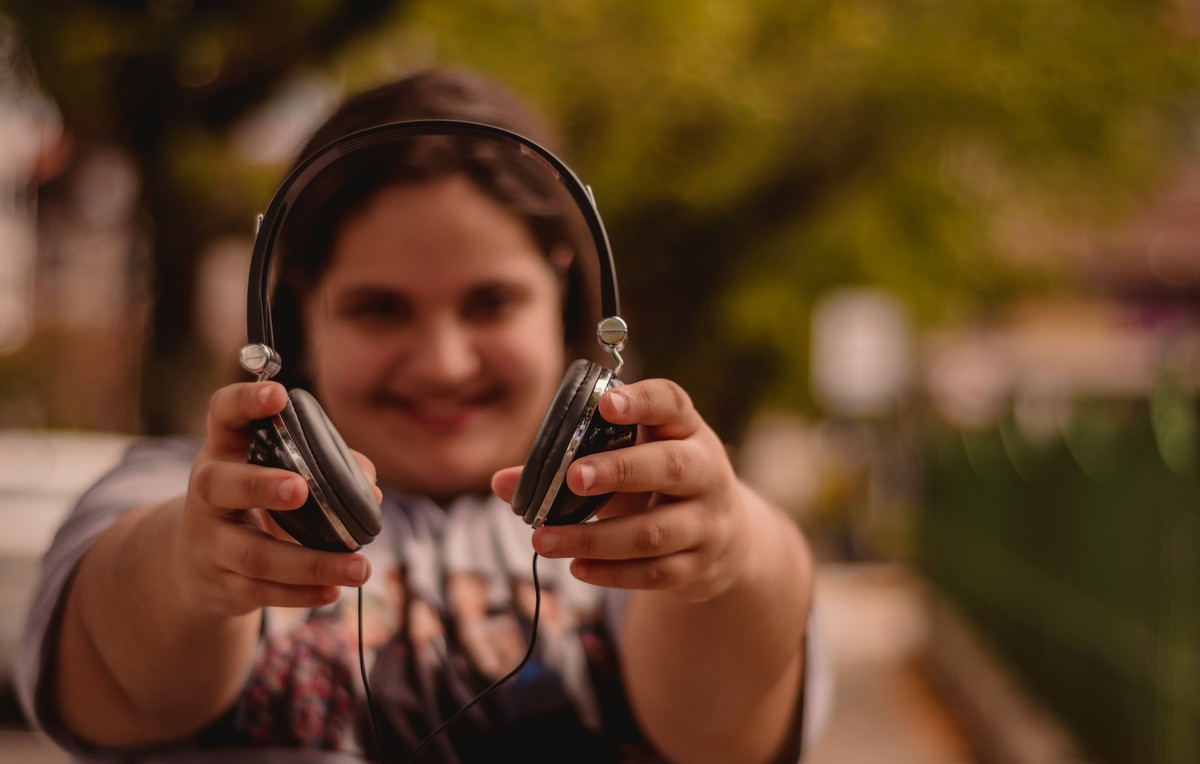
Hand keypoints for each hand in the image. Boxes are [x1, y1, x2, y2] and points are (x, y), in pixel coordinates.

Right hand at [179, 381, 378, 616]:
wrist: (196, 562)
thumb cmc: (257, 500)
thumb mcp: (279, 470)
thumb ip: (329, 466)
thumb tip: (372, 492)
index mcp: (224, 449)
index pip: (223, 414)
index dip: (245, 401)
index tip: (277, 394)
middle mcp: (207, 493)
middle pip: (221, 485)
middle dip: (260, 486)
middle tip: (301, 488)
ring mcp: (210, 542)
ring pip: (255, 555)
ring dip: (312, 563)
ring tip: (360, 567)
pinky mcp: (222, 585)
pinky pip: (263, 593)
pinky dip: (302, 594)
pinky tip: (334, 592)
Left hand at [493, 379, 751, 602]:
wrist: (726, 538)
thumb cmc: (661, 484)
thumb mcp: (630, 461)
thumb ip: (571, 463)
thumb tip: (501, 482)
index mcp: (687, 431)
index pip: (672, 404)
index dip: (642, 401)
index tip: (606, 402)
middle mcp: (706, 471)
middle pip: (671, 467)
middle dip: (620, 470)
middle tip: (573, 476)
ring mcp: (706, 522)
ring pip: (653, 531)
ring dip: (595, 537)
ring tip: (543, 539)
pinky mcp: (697, 566)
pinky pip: (654, 573)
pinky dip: (612, 572)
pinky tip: (576, 568)